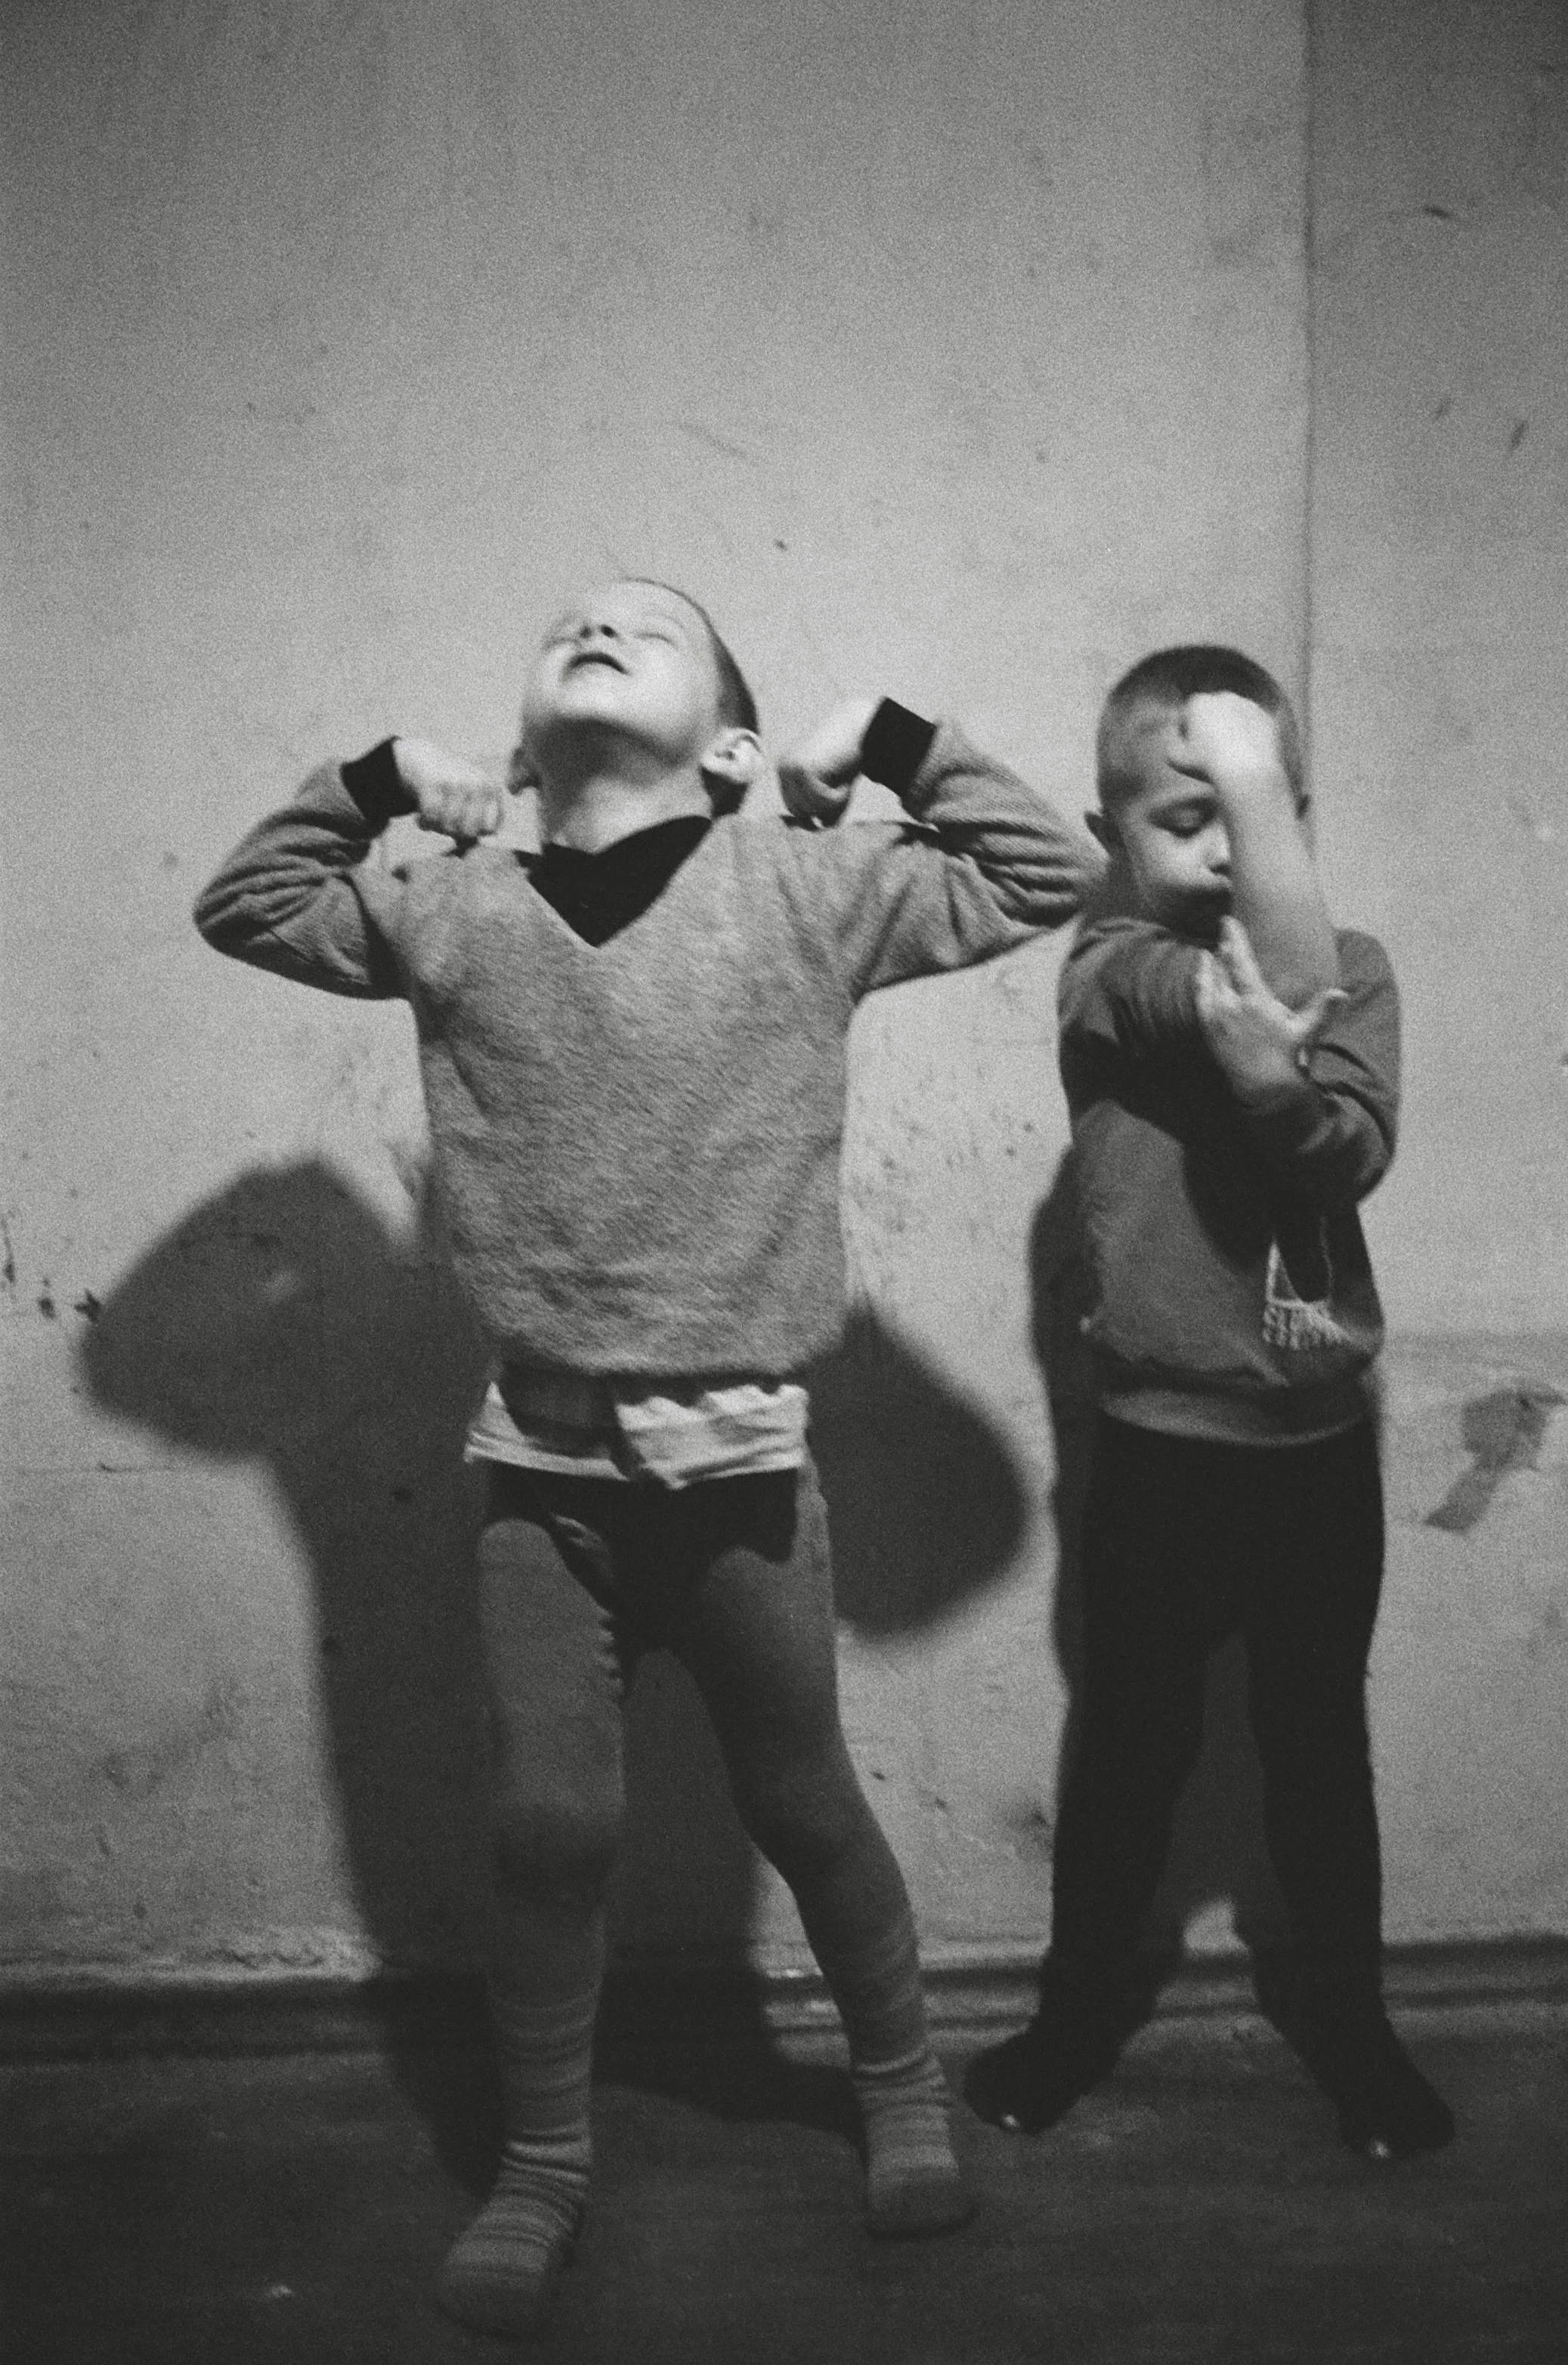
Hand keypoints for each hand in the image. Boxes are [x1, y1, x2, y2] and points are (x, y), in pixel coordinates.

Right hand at [393, 736, 503, 842]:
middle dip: (454, 833)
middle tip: (444, 826)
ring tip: (432, 821)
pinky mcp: (434, 782)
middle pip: (469, 831)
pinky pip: (431, 818)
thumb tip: (465, 854)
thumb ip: (474, 825)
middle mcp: (477, 783)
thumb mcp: (469, 800)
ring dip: (436, 829)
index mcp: (491, 788)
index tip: (462, 827)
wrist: (421, 757)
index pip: (490, 829)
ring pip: (449, 826)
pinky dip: (424, 824)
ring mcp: (456, 781)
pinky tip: (420, 819)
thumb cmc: (450, 788)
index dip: (475, 834)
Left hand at [777, 696, 878, 827]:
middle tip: (843, 794)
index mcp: (786, 769)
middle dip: (823, 810)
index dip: (815, 813)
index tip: (832, 813)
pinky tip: (846, 780)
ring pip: (810, 808)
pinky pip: (822, 801)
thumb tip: (820, 828)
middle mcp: (784, 767)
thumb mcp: (834, 784)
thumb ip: (825, 805)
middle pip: (799, 811)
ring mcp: (791, 767)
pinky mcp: (804, 769)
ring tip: (846, 783)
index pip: (794, 807)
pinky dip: (839, 797)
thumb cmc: (850, 754)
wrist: (862, 724)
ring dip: (833, 804)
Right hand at [1168, 692, 1284, 793]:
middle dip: (1210, 726)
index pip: (1187, 714)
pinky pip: (1254, 725)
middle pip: (1212, 711)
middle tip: (1210, 752)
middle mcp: (1224, 696)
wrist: (1246, 772)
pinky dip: (1250, 736)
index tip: (1190, 749)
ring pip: (1234, 716)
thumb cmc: (1207, 765)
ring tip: (1230, 755)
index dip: (1186, 732)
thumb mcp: (1175, 757)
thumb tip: (1174, 733)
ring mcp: (1248, 705)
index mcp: (1199, 702)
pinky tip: (1246, 754)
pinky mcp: (1266, 717)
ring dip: (1231, 729)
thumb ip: (1169, 741)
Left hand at [1195, 916, 1345, 1106]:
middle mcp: (1231, 1008)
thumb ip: (1321, 1010)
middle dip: (1223, 948)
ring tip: (1210, 951)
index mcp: (1255, 1002)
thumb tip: (1340, 993)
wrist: (1262, 1089)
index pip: (1241, 963)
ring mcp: (1216, 1019)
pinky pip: (1200, 1000)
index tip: (1229, 921)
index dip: (1235, 940)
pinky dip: (1200, 984)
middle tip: (1224, 931)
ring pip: (1208, 983)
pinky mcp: (1208, 1031)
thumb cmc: (1287, 1057)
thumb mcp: (1305, 1032)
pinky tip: (1201, 976)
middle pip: (1222, 968)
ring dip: (1209, 964)